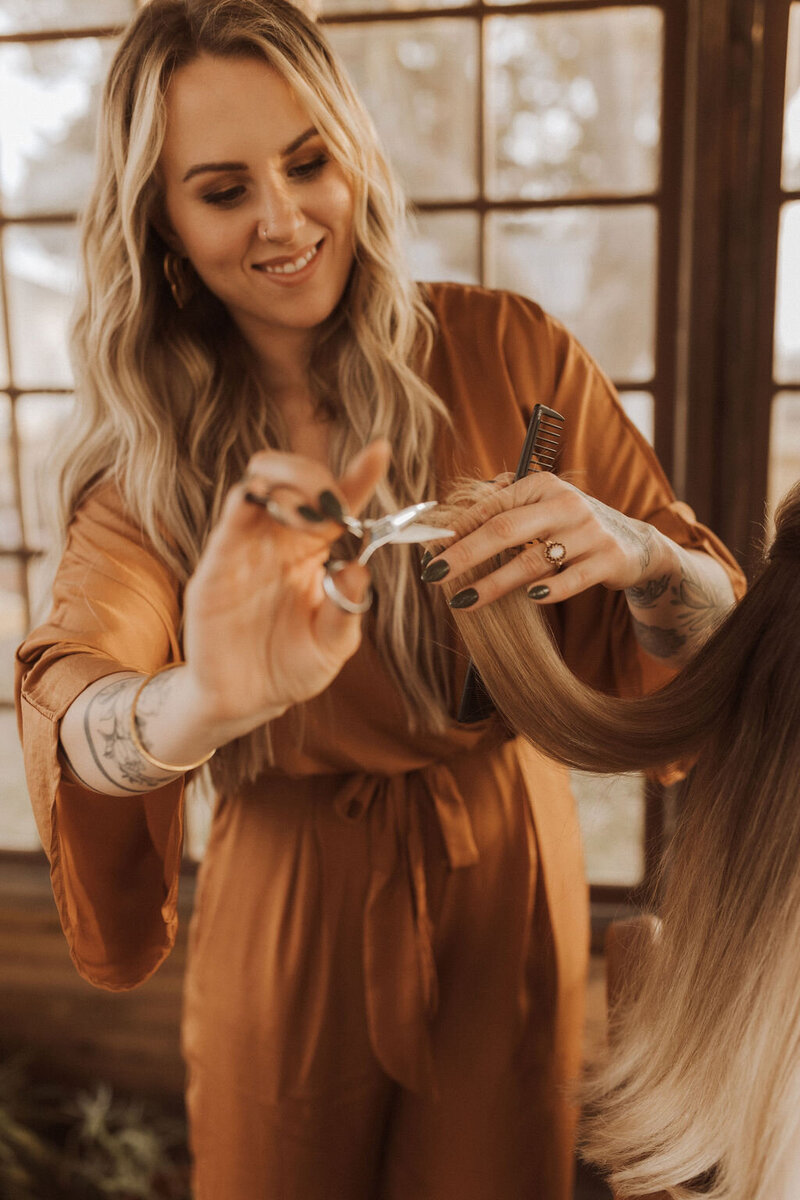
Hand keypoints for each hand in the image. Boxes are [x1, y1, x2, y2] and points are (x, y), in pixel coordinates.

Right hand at [181, 440, 389, 736]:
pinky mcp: (216, 568)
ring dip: (284, 484)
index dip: (359, 474)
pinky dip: (244, 505)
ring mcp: (246, 550)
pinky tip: (261, 502)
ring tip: (306, 514)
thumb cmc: (291, 667)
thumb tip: (358, 569)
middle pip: (293, 478)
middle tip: (332, 504)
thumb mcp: (333, 646)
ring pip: (256, 485)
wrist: (245, 701)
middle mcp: (280, 541)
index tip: (380, 450)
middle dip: (314, 476)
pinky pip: (228, 525)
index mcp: (314, 552)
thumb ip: (347, 611)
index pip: (337, 502)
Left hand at [422, 472, 672, 608]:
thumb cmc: (571, 528)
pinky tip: (529, 600)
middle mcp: (565, 504)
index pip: (492, 507)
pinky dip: (550, 591)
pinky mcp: (608, 558)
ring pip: (533, 561)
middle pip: (505, 529)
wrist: (634, 543)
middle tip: (435, 575)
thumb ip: (504, 510)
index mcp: (542, 486)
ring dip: (494, 584)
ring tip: (465, 600)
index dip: (458, 531)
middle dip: (465, 554)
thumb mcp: (542, 508)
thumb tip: (450, 526)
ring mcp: (588, 531)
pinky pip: (573, 580)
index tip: (431, 552)